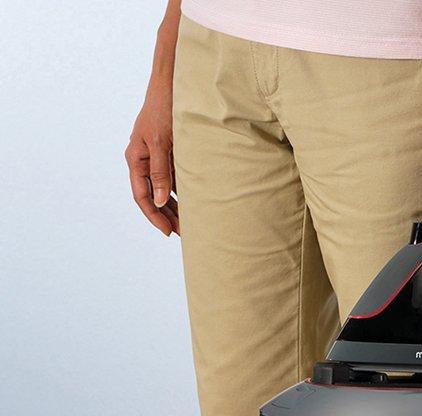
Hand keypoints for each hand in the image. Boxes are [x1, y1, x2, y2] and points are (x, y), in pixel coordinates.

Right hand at [125, 74, 178, 236]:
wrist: (172, 83)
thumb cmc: (163, 108)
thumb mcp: (161, 142)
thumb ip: (160, 172)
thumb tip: (159, 202)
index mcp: (135, 158)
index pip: (142, 196)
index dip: (154, 216)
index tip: (168, 232)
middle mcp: (143, 160)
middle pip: (152, 196)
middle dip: (166, 215)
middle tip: (183, 233)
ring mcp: (155, 157)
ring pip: (163, 189)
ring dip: (174, 206)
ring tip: (189, 223)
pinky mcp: (168, 152)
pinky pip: (172, 178)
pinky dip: (181, 191)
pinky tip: (192, 202)